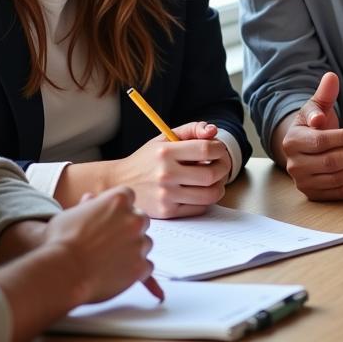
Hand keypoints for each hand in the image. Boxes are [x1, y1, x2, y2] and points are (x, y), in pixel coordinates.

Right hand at [43, 187, 161, 303]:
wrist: (62, 272)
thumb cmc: (61, 242)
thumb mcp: (69, 214)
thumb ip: (86, 206)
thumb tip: (90, 198)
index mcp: (118, 200)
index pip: (128, 197)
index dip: (117, 210)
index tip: (108, 219)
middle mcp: (134, 218)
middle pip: (140, 220)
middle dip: (128, 229)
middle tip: (110, 242)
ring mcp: (140, 243)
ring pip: (144, 243)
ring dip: (133, 250)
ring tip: (110, 260)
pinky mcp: (140, 266)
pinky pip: (146, 267)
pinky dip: (135, 270)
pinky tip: (121, 274)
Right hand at [111, 122, 230, 218]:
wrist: (118, 183)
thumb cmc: (146, 159)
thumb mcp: (164, 137)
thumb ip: (191, 129)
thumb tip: (213, 131)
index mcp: (165, 152)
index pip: (206, 149)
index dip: (220, 149)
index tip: (219, 150)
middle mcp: (165, 174)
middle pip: (211, 174)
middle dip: (224, 168)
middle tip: (221, 165)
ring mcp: (166, 195)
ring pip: (210, 195)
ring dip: (219, 186)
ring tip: (214, 180)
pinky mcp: (167, 212)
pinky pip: (199, 208)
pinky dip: (206, 200)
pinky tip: (200, 191)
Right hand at [274, 72, 342, 201]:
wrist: (304, 147)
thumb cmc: (314, 125)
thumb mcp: (317, 107)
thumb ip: (325, 94)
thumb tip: (332, 77)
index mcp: (292, 141)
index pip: (322, 141)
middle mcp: (293, 164)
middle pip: (330, 162)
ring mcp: (302, 182)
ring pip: (335, 178)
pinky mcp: (313, 194)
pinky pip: (336, 192)